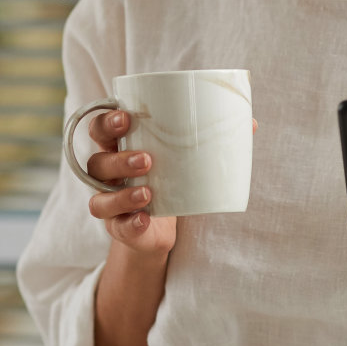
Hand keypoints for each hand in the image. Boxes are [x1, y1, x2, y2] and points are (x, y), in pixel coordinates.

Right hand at [86, 111, 257, 257]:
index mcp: (119, 147)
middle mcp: (108, 174)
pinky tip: (145, 219)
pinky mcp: (120, 228)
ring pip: (100, 198)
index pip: (99, 129)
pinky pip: (117, 227)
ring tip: (148, 193)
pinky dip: (130, 224)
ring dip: (122, 194)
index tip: (126, 117)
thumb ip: (209, 138)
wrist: (161, 227)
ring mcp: (110, 202)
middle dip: (119, 159)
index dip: (107, 122)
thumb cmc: (171, 178)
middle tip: (148, 160)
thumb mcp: (185, 157)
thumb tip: (249, 122)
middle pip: (97, 162)